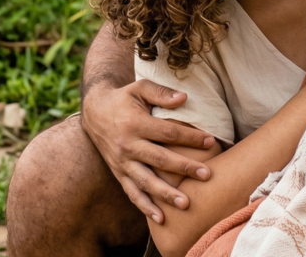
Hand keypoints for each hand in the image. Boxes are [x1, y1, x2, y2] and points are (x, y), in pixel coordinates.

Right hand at [80, 78, 216, 223]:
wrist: (95, 112)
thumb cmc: (123, 98)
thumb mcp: (140, 88)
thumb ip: (161, 93)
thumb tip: (184, 98)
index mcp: (134, 124)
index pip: (168, 133)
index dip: (190, 137)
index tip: (211, 141)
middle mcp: (127, 145)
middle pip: (160, 159)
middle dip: (184, 168)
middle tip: (207, 175)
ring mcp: (122, 162)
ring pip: (146, 181)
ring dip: (165, 194)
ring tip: (185, 204)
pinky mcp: (118, 173)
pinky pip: (132, 193)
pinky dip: (145, 206)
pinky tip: (161, 218)